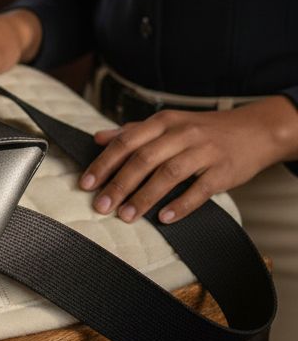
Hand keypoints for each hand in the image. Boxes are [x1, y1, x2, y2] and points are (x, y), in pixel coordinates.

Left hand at [79, 95, 297, 223]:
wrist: (255, 130)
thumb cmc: (204, 130)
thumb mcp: (168, 123)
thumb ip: (133, 131)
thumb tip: (99, 138)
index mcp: (164, 122)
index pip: (126, 142)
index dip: (104, 163)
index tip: (86, 183)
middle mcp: (182, 134)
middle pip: (143, 159)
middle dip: (119, 184)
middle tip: (101, 206)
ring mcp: (204, 151)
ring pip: (168, 174)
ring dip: (145, 197)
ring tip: (126, 216)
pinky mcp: (223, 171)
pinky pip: (200, 189)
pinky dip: (181, 204)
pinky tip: (165, 218)